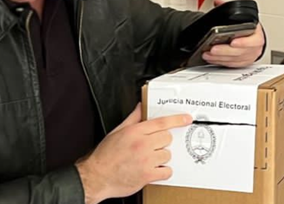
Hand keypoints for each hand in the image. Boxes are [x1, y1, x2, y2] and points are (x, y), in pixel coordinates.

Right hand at [77, 104, 191, 203]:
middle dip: (162, 142)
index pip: (161, 122)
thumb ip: (132, 118)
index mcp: (135, 132)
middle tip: (152, 147)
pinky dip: (163, 172)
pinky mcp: (147, 175)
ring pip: (167, 154)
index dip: (177, 119)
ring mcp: (146, 160)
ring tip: (148, 160)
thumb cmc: (105, 156)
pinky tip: (154, 170)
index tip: (186, 119)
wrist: (96, 176)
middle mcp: (142, 144)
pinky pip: (167, 171)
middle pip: (167, 138)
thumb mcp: (117, 132)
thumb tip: (141, 107)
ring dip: (161, 158)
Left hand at [202, 0, 265, 67]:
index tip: (233, 42)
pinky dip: (220, 62)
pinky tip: (212, 58)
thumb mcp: (242, 17)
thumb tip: (218, 2)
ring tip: (208, 53)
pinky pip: (231, 64)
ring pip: (234, 60)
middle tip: (214, 49)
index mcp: (257, 34)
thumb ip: (229, 9)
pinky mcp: (242, 63)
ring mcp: (249, 56)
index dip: (244, 42)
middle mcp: (255, 47)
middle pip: (240, 52)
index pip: (254, 40)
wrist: (254, 39)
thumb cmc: (248, 29)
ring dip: (220, 58)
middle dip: (225, 51)